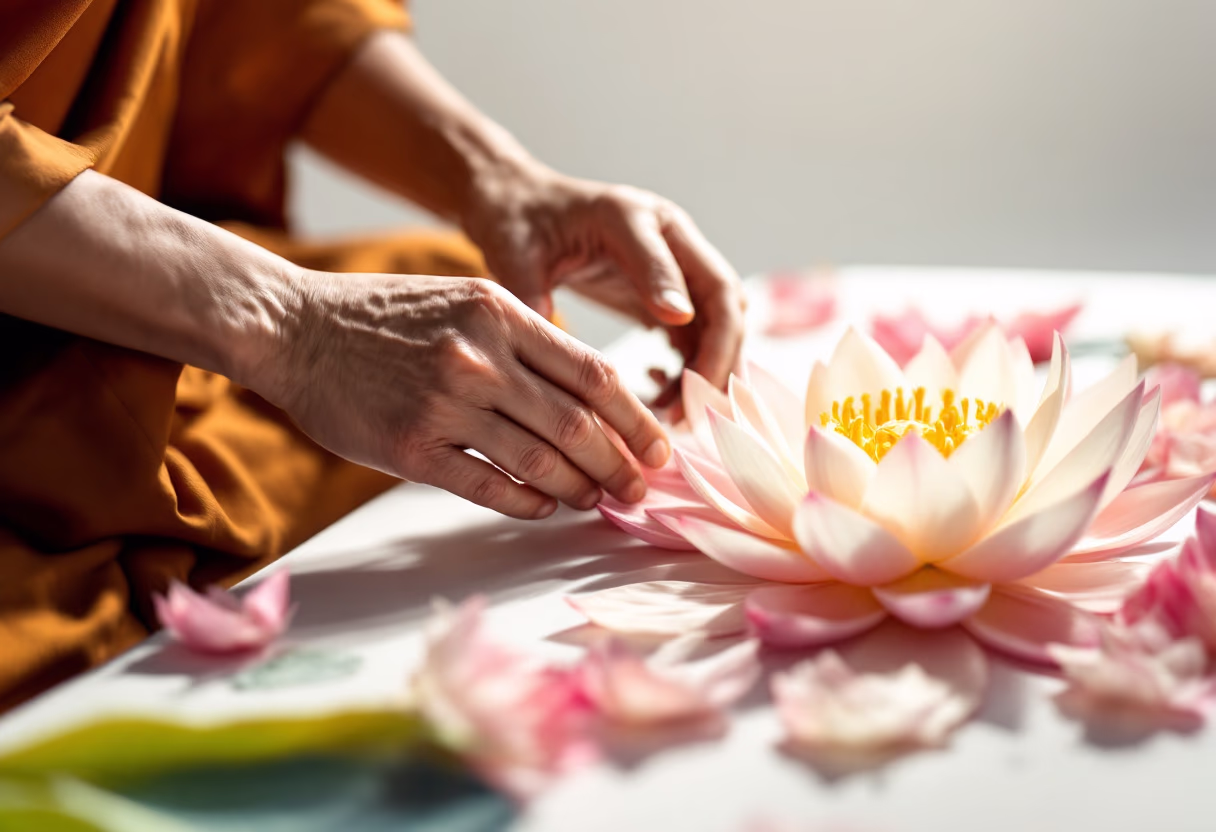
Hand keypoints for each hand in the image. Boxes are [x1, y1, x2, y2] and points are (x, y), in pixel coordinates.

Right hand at [267, 272, 670, 518]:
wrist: (293, 326)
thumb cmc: (384, 315)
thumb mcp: (464, 300)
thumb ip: (523, 340)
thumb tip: (588, 400)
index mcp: (500, 313)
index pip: (594, 374)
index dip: (636, 419)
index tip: (657, 448)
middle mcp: (479, 357)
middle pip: (576, 424)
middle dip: (620, 465)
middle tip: (639, 491)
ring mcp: (444, 404)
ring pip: (539, 461)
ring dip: (579, 489)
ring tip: (598, 501)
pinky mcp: (410, 447)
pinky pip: (487, 486)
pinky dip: (526, 503)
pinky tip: (545, 508)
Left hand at [462, 162, 746, 392]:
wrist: (527, 208)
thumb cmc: (520, 224)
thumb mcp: (515, 250)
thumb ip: (528, 285)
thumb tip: (541, 329)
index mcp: (627, 216)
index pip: (663, 255)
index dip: (671, 291)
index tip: (673, 326)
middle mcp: (669, 237)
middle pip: (723, 294)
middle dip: (718, 353)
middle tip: (694, 406)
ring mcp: (679, 267)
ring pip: (721, 322)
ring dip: (711, 371)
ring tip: (677, 418)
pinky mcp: (673, 296)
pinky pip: (700, 340)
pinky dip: (692, 374)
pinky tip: (663, 402)